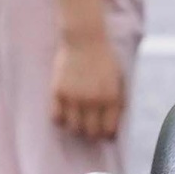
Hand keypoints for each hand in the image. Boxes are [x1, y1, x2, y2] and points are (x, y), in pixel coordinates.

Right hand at [49, 0, 126, 148]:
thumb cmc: (104, 58)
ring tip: (77, 120)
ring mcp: (74, 97)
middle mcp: (93, 101)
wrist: (85, 38)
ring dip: (76, 127)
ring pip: (73, 128)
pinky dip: (60, 119)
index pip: (108, 130)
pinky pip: (56, 117)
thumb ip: (116, 102)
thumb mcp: (118, 80)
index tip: (104, 131)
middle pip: (91, 133)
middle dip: (92, 133)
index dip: (106, 134)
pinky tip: (64, 113)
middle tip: (90, 127)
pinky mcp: (58, 92)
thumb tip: (112, 125)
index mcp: (111, 98)